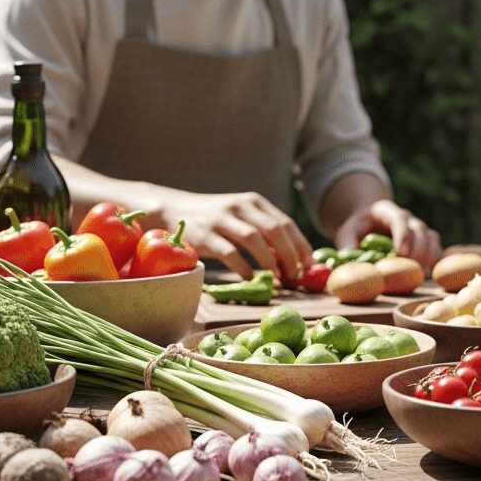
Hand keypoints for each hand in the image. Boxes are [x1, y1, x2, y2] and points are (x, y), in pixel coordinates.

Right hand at [160, 191, 311, 282]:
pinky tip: (251, 278)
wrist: (172, 210)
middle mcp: (240, 207)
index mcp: (253, 202)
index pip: (286, 223)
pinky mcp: (204, 235)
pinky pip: (230, 253)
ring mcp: (221, 220)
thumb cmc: (213, 219)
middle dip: (290, 255)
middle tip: (295, 276)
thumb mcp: (240, 217)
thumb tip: (291, 258)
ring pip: (254, 239)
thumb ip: (263, 232)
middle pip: (275, 230)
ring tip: (277, 278)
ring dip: (270, 261)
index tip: (308, 266)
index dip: (300, 245)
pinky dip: (244, 267)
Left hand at [334, 200, 441, 270]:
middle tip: (412, 269)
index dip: (403, 235)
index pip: (399, 218)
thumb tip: (349, 261)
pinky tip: (429, 274)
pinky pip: (436, 248)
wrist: (369, 223)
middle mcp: (406, 217)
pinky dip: (434, 260)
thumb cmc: (358, 228)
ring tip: (424, 275)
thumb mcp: (347, 232)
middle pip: (419, 229)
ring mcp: (417, 229)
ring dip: (430, 256)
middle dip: (418, 250)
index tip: (401, 253)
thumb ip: (347, 244)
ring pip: (431, 237)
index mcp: (386, 211)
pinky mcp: (424, 241)